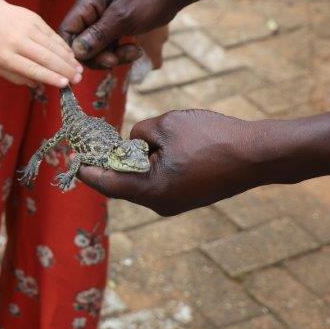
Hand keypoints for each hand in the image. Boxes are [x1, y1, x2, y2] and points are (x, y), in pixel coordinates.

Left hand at [0, 0, 83, 87]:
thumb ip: (16, 77)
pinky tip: (71, 55)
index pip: (32, 69)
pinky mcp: (34, 18)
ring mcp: (26, 28)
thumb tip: (39, 84)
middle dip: (65, 70)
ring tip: (79, 69)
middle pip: (45, 58)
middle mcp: (16, 41)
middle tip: (78, 79)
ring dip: (68, 59)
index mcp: (5, 56)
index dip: (50, 77)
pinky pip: (52, 34)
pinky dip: (63, 46)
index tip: (65, 84)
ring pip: (52, 46)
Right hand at [59, 0, 180, 68]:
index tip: (90, 63)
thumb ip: (98, 35)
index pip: (67, 31)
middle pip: (80, 44)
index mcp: (86, 3)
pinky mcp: (113, 28)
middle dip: (98, 56)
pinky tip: (136, 50)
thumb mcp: (123, 18)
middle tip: (115, 60)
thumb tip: (76, 52)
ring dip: (113, 56)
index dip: (73, 51)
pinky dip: (121, 53)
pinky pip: (109, 47)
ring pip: (96, 49)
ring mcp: (101, 21)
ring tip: (133, 52)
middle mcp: (90, 12)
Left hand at [76, 109, 282, 215]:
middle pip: (121, 184)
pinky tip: (150, 147)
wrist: (258, 154)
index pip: (106, 183)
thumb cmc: (213, 137)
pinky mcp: (187, 196)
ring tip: (121, 141)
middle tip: (90, 143)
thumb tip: (133, 143)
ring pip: (140, 181)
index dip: (86, 168)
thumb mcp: (167, 125)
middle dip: (106, 163)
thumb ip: (140, 133)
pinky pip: (157, 181)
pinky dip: (148, 166)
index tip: (71, 156)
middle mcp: (160, 203)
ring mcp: (175, 202)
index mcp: (151, 190)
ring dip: (129, 163)